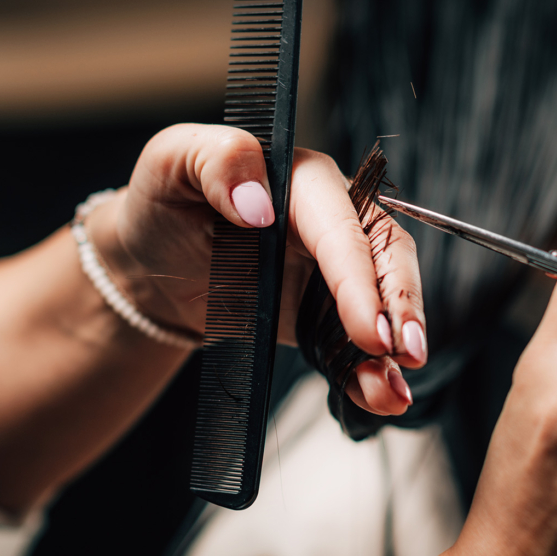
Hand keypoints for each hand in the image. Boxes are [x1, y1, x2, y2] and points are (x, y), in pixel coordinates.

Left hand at [88, 123, 425, 414]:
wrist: (150, 262)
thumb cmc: (164, 202)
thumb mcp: (170, 160)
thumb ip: (217, 159)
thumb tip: (258, 205)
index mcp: (301, 179)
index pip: (342, 225)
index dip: (359, 277)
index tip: (368, 328)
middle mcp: (327, 221)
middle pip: (385, 256)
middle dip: (402, 305)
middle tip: (406, 353)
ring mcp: (327, 270)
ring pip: (382, 301)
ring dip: (394, 347)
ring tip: (395, 392)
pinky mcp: (319, 311)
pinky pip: (352, 340)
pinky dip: (367, 371)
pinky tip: (380, 396)